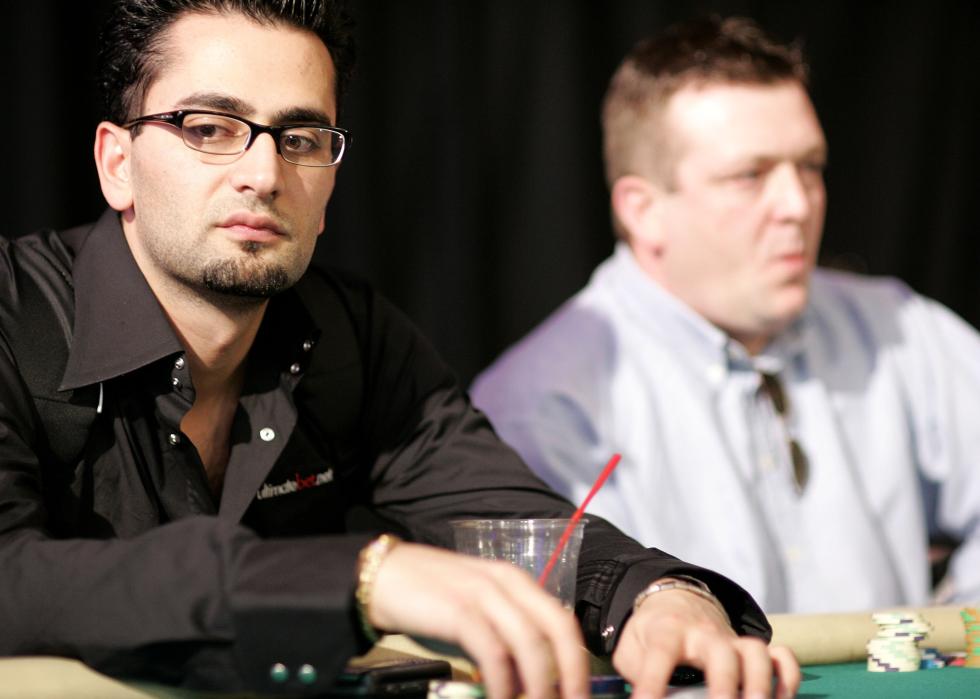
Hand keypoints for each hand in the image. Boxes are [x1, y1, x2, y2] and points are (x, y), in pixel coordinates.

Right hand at [369, 542, 588, 698]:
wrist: (381, 576)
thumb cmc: (428, 596)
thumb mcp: (476, 607)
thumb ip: (503, 632)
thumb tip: (528, 677)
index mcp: (515, 580)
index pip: (562, 620)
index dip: (578, 660)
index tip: (580, 694)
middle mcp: (506, 582)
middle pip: (557, 629)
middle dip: (571, 674)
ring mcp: (483, 594)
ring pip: (530, 643)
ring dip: (540, 685)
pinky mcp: (459, 611)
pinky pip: (493, 653)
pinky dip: (503, 683)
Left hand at [612, 586, 799, 698]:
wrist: (675, 600)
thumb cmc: (650, 633)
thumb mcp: (631, 648)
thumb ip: (636, 671)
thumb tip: (647, 697)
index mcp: (668, 630)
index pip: (662, 653)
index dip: (654, 682)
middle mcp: (704, 633)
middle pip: (720, 651)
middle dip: (724, 683)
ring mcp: (732, 640)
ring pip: (756, 652)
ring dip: (761, 682)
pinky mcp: (750, 648)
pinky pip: (781, 655)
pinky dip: (788, 677)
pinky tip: (782, 698)